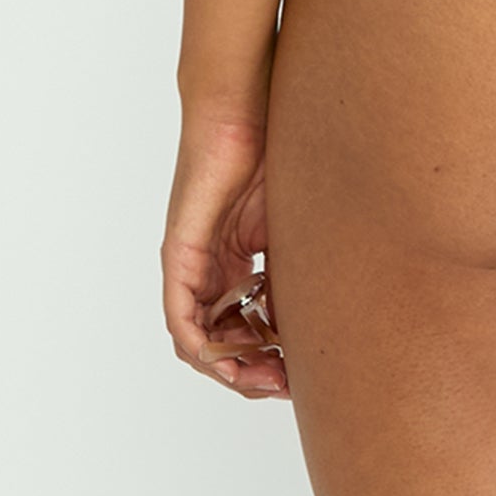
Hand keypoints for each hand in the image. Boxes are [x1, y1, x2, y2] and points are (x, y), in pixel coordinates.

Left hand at [161, 109, 289, 399]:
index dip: (267, 359)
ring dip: (229, 368)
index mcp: (233, 263)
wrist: (246, 108)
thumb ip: (293, 271)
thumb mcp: (292, 228)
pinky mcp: (180, 253)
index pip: (243, 328)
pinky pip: (179, 317)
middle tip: (281, 386)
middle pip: (220, 344)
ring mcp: (190, 263)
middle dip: (251, 373)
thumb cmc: (275, 152)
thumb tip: (316, 320)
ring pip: (197, 341)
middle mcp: (207, 269)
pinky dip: (200, 345)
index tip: (294, 375)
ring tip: (263, 377)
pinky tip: (225, 360)